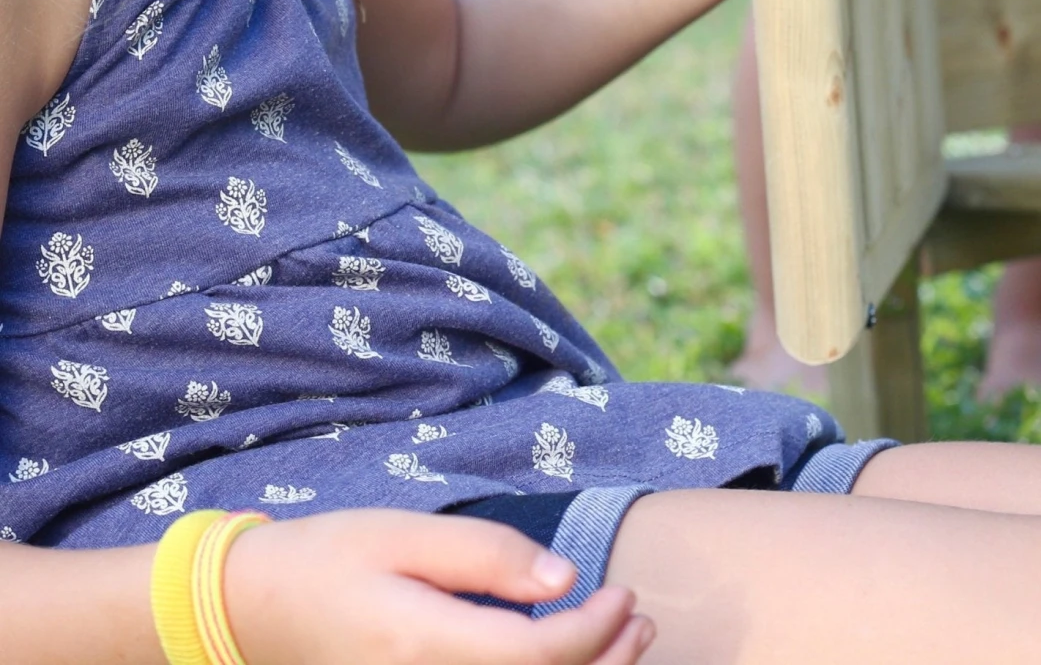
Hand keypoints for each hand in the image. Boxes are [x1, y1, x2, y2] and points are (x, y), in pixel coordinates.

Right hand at [225, 509, 654, 664]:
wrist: (252, 609)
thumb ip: (487, 556)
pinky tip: (561, 660)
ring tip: (624, 644)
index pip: (534, 657)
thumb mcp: (407, 533)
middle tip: (641, 621)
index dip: (594, 631)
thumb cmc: (331, 557)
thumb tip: (564, 578)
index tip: (625, 593)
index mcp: (422, 644)